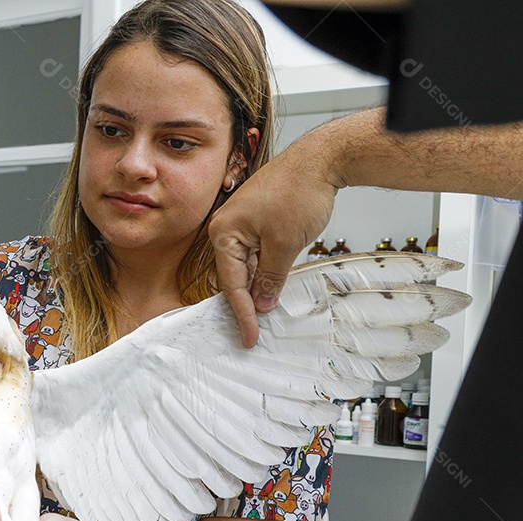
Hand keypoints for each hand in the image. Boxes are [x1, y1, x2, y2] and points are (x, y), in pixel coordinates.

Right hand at [208, 142, 338, 347]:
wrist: (320, 159)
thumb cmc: (299, 192)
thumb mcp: (285, 245)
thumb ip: (270, 278)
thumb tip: (262, 304)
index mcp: (224, 232)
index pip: (231, 283)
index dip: (243, 313)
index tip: (250, 336)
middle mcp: (225, 227)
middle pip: (233, 275)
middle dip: (246, 300)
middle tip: (257, 329)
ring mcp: (240, 222)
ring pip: (245, 264)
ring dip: (257, 284)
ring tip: (270, 306)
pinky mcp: (254, 219)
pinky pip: (253, 252)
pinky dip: (263, 268)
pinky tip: (273, 281)